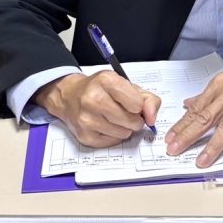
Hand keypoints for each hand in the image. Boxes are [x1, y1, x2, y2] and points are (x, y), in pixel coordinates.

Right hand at [34, 71, 160, 148]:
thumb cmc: (101, 90)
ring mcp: (87, 118)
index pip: (137, 103)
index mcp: (106, 80)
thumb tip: (152, 118)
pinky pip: (113, 142)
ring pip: (124, 133)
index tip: (133, 104)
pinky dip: (114, 136)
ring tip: (115, 119)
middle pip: (132, 121)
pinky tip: (106, 125)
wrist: (70, 96)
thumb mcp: (126, 85)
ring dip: (125, 128)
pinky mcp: (84, 135)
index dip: (139, 106)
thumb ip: (147, 99)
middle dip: (134, 119)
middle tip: (126, 113)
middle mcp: (93, 98)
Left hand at [165, 48, 222, 166]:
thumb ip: (208, 94)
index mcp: (221, 85)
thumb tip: (188, 104)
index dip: (182, 125)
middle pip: (208, 117)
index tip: (170, 138)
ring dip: (215, 145)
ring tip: (203, 160)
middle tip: (175, 150)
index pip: (197, 109)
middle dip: (189, 135)